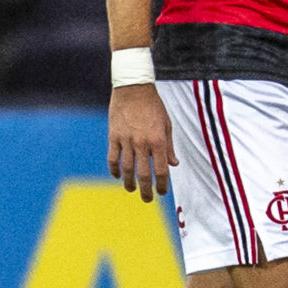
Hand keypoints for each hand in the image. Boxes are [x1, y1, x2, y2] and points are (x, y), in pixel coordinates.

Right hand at [109, 83, 175, 200]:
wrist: (133, 89)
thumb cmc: (153, 106)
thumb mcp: (167, 124)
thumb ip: (169, 146)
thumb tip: (173, 164)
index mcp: (158, 140)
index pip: (161, 169)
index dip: (162, 184)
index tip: (162, 193)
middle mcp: (142, 143)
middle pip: (143, 174)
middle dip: (146, 190)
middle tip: (147, 199)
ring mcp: (126, 140)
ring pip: (126, 169)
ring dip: (129, 182)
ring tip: (132, 189)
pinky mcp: (113, 136)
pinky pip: (113, 158)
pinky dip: (114, 169)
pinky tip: (117, 176)